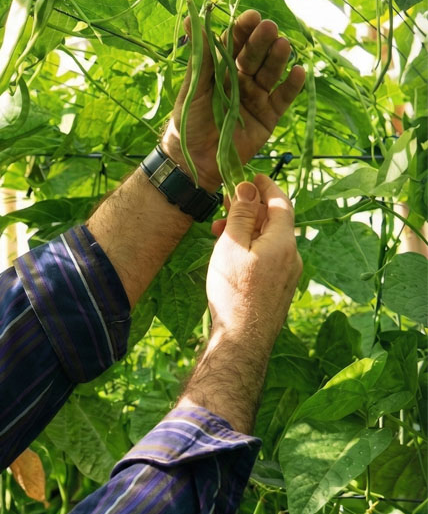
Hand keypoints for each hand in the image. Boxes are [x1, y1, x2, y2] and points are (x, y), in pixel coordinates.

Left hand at [161, 10, 305, 191]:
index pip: (235, 44)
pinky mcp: (269, 116)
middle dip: (262, 41)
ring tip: (283, 45)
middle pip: (255, 56)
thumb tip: (193, 17)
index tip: (251, 16)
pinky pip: (283, 98)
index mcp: (221, 70)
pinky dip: (292, 85)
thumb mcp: (194, 87)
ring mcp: (257, 97)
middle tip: (269, 28)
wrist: (193, 160)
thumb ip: (200, 55)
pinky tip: (299, 71)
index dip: (243, 30)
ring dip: (278, 58)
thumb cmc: (188, 121)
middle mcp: (241, 80)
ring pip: (271, 73)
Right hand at [206, 174, 301, 350]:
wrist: (242, 337)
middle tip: (228, 204)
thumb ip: (242, 215)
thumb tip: (249, 188)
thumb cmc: (234, 291)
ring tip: (220, 233)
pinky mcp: (280, 288)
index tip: (254, 176)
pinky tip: (232, 256)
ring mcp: (288, 274)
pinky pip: (269, 258)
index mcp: (284, 242)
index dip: (268, 187)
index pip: (281, 204)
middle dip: (252, 210)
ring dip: (249, 230)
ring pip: (270, 241)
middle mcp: (292, 256)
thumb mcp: (232, 245)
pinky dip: (253, 248)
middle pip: (275, 222)